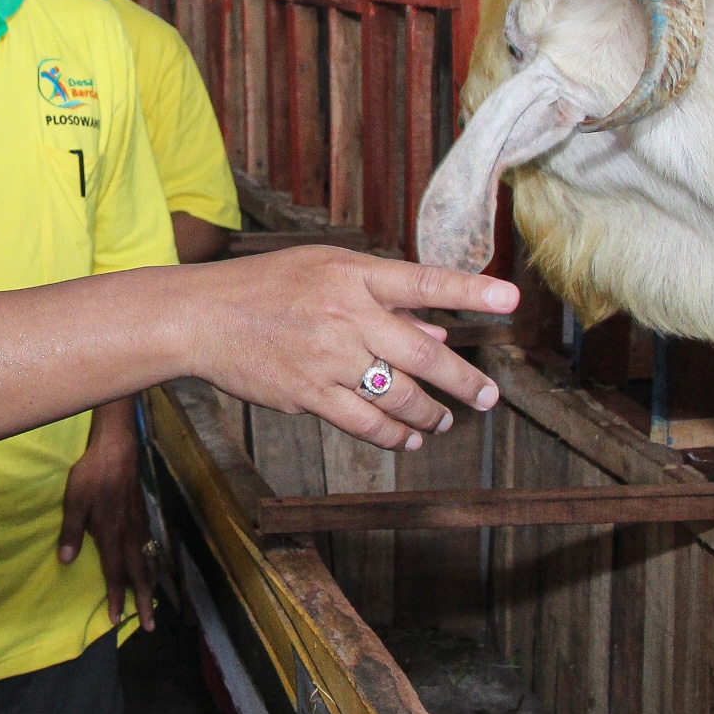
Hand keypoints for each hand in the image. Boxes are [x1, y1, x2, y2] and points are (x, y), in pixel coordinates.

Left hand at [57, 400, 154, 629]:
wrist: (117, 451)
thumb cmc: (91, 475)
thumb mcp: (74, 501)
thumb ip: (71, 531)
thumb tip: (66, 561)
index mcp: (111, 534)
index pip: (115, 574)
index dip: (116, 598)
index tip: (117, 620)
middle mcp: (129, 535)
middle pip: (139, 575)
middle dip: (143, 602)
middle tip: (150, 626)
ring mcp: (140, 526)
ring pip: (148, 563)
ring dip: (150, 587)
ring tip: (152, 605)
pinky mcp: (143, 516)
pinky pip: (151, 549)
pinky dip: (153, 566)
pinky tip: (151, 569)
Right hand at [185, 248, 511, 451]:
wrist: (202, 317)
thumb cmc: (266, 287)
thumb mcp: (324, 273)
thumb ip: (382, 301)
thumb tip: (436, 334)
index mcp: (353, 275)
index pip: (424, 282)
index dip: (471, 291)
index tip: (511, 300)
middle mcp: (346, 314)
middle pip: (422, 355)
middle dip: (464, 381)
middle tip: (488, 396)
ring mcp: (328, 357)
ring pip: (399, 395)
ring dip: (430, 413)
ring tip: (444, 420)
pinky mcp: (308, 394)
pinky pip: (365, 423)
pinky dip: (394, 436)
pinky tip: (407, 439)